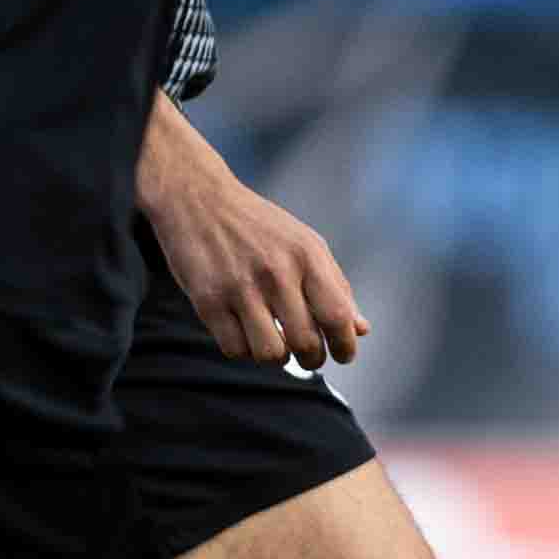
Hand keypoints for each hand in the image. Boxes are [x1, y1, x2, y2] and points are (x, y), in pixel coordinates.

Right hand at [143, 124, 364, 369]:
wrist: (196, 199)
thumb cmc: (258, 226)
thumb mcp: (304, 243)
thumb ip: (335, 286)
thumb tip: (361, 330)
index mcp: (306, 255)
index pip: (337, 316)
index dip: (345, 345)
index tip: (343, 355)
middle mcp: (276, 271)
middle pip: (305, 343)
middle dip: (312, 359)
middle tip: (307, 356)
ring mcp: (239, 287)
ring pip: (270, 354)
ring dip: (276, 357)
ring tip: (274, 341)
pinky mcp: (207, 301)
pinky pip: (235, 350)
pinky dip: (243, 349)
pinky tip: (244, 331)